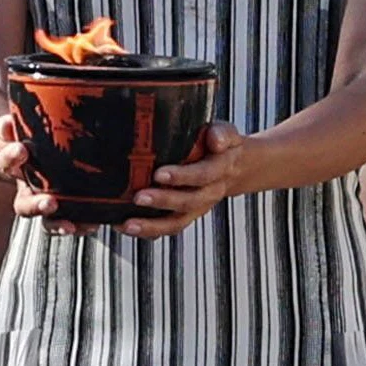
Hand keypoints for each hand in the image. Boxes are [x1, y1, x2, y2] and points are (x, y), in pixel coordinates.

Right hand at [0, 113, 95, 240]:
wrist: (44, 153)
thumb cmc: (36, 136)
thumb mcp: (28, 127)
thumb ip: (16, 126)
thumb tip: (6, 122)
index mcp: (16, 166)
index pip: (7, 161)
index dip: (10, 157)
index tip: (21, 149)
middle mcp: (28, 190)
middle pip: (24, 206)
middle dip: (36, 206)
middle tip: (50, 203)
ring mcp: (47, 203)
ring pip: (48, 221)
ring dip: (57, 224)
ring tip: (70, 226)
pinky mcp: (68, 210)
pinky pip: (71, 223)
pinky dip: (81, 226)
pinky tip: (93, 224)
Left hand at [121, 121, 257, 239]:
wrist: (236, 168)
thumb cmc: (224, 147)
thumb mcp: (226, 133)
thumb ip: (221, 134)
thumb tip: (215, 139)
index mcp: (220, 169)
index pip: (203, 174)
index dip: (182, 176)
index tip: (159, 174)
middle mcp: (210, 192)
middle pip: (188, 201)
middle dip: (163, 201)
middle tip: (139, 197)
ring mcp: (198, 207)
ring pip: (178, 221)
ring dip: (153, 225)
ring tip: (129, 224)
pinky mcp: (186, 215)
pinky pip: (169, 228)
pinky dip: (149, 231)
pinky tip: (128, 227)